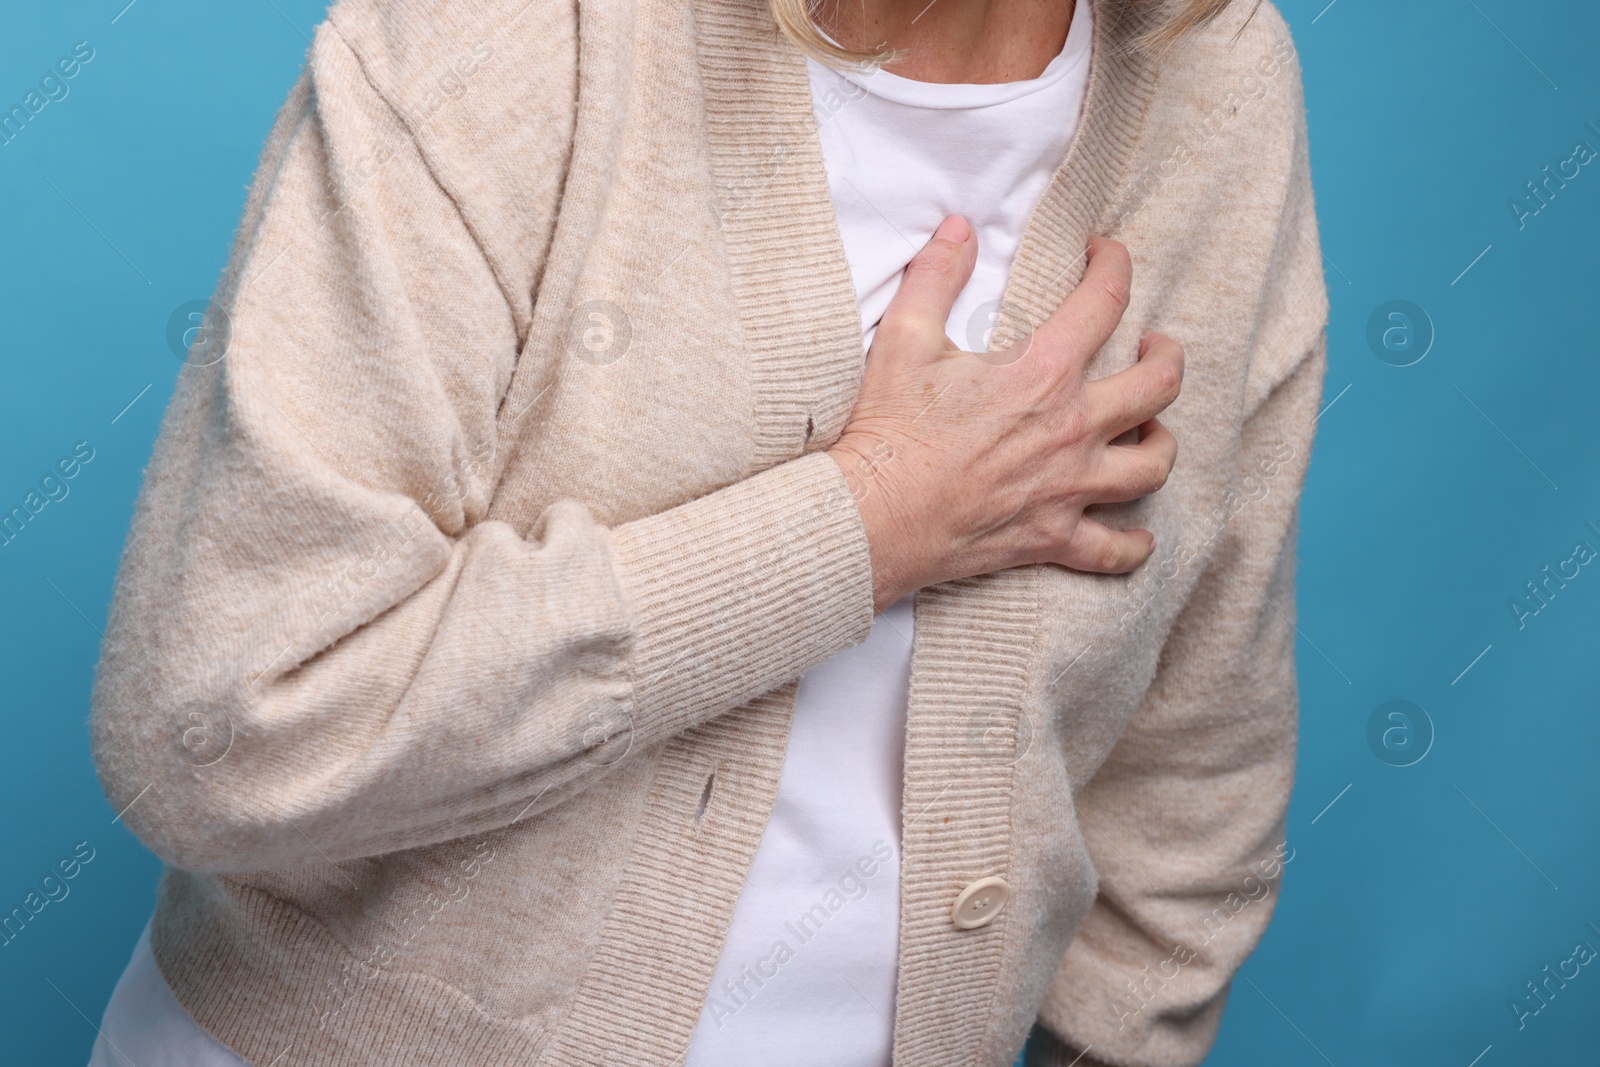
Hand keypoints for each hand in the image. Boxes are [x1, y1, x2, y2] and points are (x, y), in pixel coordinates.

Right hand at [828, 215, 1182, 611]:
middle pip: (1159, 386)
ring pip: (1153, 465)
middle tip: (1154, 347)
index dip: (1113, 264)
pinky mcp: (1052, 537)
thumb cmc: (888, 430)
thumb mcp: (903, 338)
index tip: (1105, 254)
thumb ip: (936, 276)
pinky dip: (1132, 545)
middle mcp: (1072, 429)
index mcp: (1043, 372)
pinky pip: (1114, 550)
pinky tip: (1137, 534)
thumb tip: (958, 229)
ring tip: (1152, 428)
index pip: (1105, 301)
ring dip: (1162, 441)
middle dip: (1167, 356)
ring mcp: (1069, 488)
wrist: (874, 516)